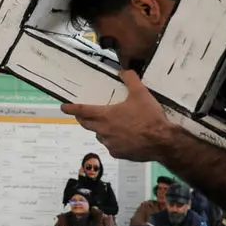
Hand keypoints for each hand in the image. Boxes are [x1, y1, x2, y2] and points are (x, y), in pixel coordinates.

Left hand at [60, 70, 175, 161]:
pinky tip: (123, 137)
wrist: (162, 141)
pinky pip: (110, 146)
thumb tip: (124, 71)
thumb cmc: (149, 117)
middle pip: (86, 124)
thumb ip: (131, 80)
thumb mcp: (141, 94)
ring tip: (109, 124)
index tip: (63, 107)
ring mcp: (110, 144)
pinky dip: (112, 140)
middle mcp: (104, 131)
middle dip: (82, 118)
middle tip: (81, 115)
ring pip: (99, 135)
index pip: (83, 110)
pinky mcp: (118, 154)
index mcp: (106, 115)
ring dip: (100, 129)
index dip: (71, 108)